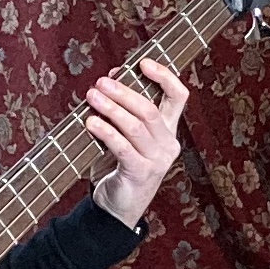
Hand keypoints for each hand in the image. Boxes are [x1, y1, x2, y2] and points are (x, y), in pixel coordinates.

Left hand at [86, 55, 189, 225]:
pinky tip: (91, 122)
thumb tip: (111, 77)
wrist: (119, 206)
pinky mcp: (141, 173)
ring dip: (111, 108)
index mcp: (169, 130)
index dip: (165, 76)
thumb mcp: (125, 134)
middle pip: (150, 110)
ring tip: (91, 96)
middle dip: (124, 92)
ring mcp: (157, 160)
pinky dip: (106, 132)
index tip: (143, 62)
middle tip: (101, 82)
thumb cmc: (120, 164)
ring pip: (136, 127)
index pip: (178, 97)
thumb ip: (123, 108)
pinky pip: (123, 147)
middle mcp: (168, 144)